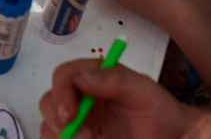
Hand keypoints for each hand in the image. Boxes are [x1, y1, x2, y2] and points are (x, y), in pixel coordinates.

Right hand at [39, 60, 200, 138]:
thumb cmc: (161, 113)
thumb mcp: (144, 90)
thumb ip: (115, 79)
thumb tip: (80, 77)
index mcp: (92, 78)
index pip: (63, 77)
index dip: (61, 93)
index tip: (69, 115)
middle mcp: (79, 98)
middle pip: (49, 102)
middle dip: (58, 120)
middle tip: (85, 137)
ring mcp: (78, 123)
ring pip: (50, 127)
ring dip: (62, 136)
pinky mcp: (81, 138)